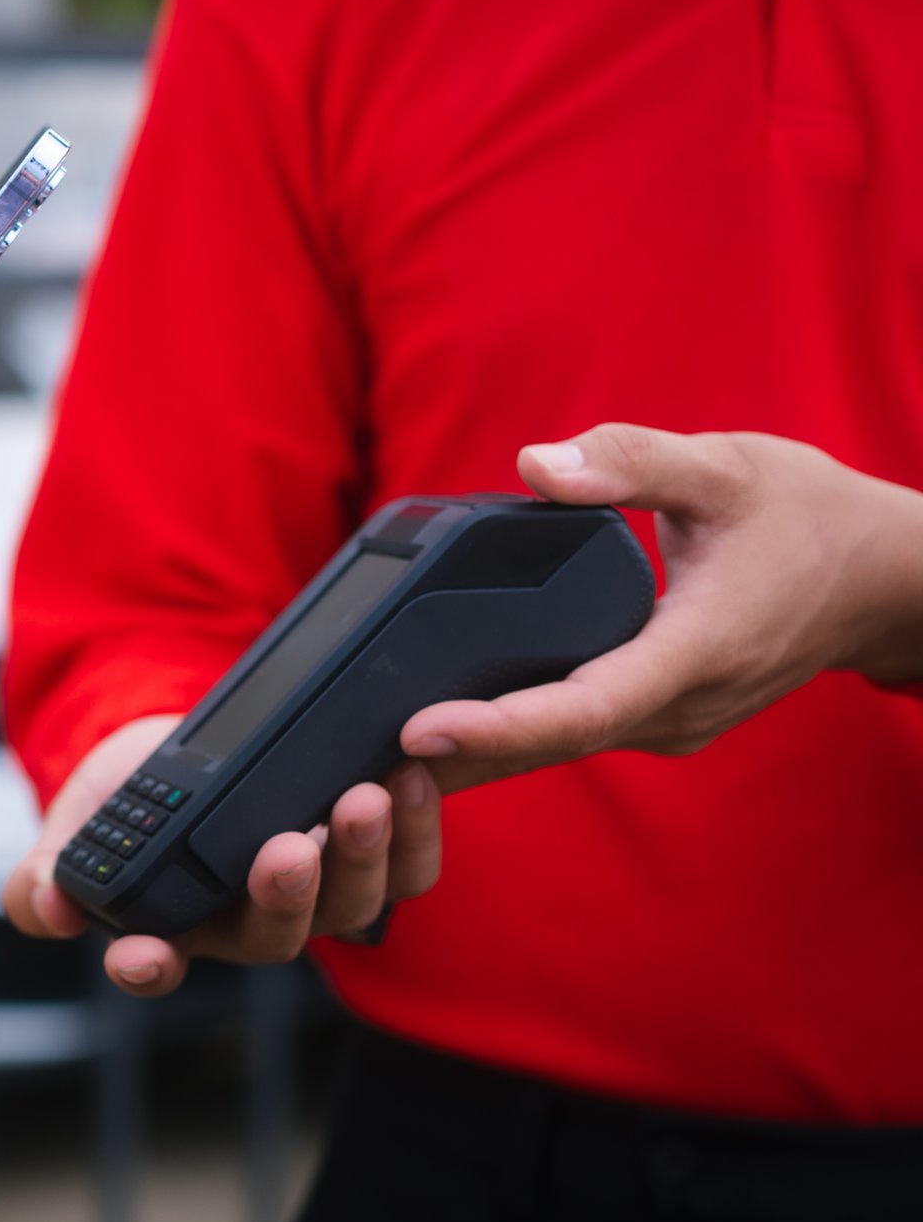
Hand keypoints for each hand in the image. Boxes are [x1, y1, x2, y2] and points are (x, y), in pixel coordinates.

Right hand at [1, 714, 444, 994]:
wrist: (185, 737)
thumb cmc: (125, 788)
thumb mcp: (75, 820)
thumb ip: (47, 871)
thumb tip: (49, 910)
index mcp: (168, 928)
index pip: (152, 966)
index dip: (147, 966)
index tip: (140, 952)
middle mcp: (244, 925)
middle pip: (273, 936)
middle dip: (285, 894)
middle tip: (287, 847)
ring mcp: (311, 897)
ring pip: (348, 905)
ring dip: (360, 856)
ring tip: (363, 798)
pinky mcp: (366, 858)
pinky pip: (404, 869)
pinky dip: (412, 831)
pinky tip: (405, 780)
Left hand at [402, 425, 922, 789]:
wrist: (883, 580)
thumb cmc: (810, 517)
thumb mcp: (728, 466)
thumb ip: (633, 461)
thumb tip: (536, 463)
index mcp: (696, 651)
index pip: (582, 706)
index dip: (498, 724)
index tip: (420, 729)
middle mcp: (678, 709)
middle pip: (550, 743)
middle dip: (455, 755)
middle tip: (352, 760)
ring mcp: (670, 725)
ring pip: (556, 750)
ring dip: (472, 757)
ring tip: (366, 759)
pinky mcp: (657, 720)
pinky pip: (570, 737)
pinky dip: (506, 739)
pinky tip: (434, 736)